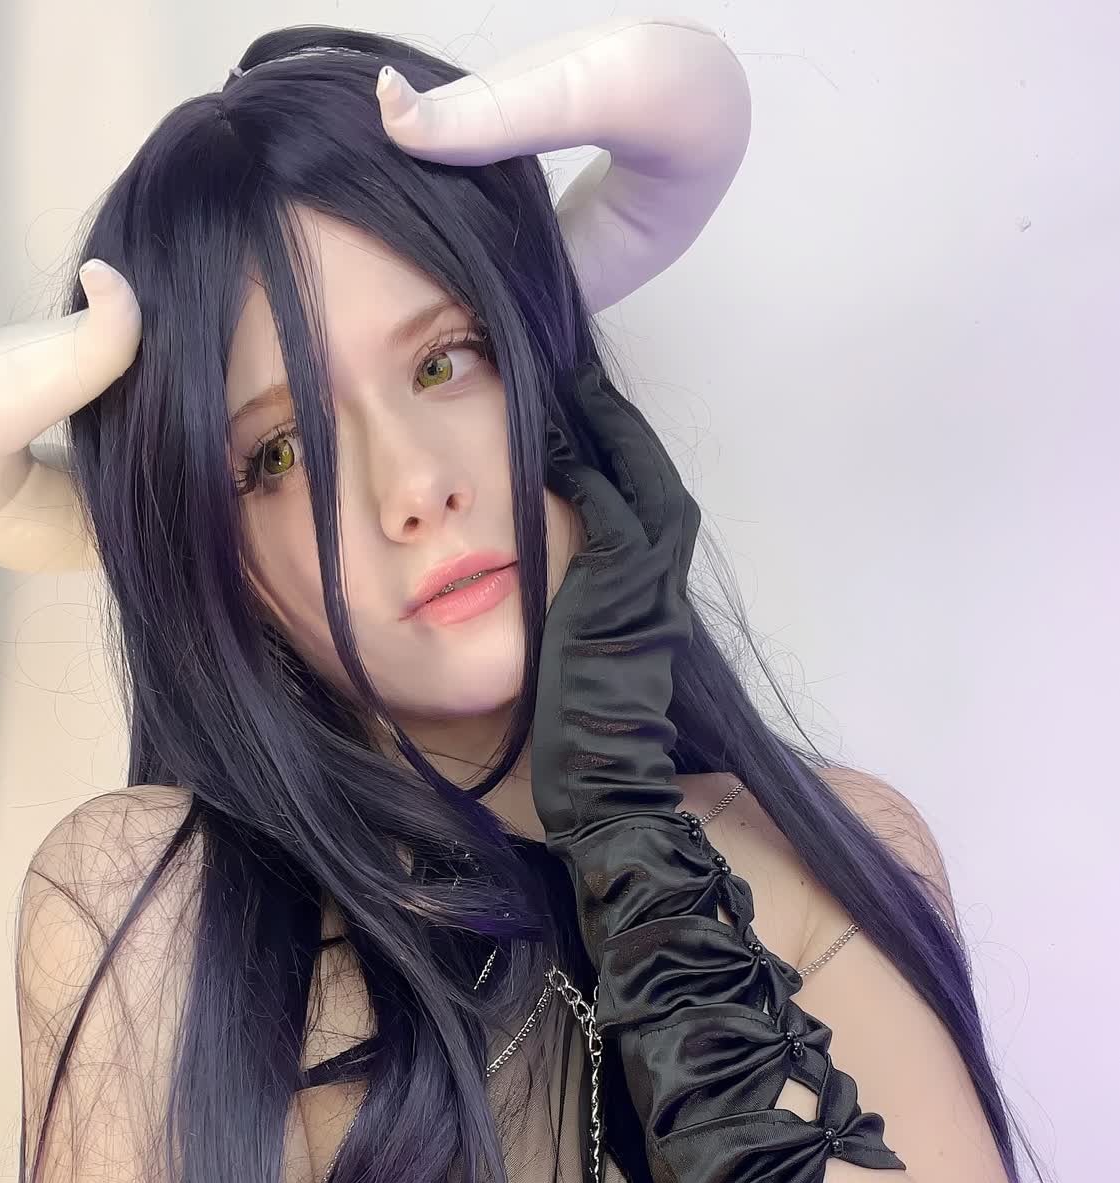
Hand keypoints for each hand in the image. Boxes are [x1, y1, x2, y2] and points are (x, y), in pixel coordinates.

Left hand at [530, 360, 702, 874]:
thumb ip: (572, 623)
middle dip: (619, 430)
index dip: (617, 461)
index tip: (583, 423)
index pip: (640, 507)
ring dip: (608, 431)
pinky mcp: (621, 588)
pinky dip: (587, 466)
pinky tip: (558, 436)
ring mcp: (647, 583)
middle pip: (648, 478)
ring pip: (635, 480)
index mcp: (651, 603)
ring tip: (574, 387)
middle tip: (582, 382)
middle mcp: (661, 585)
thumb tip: (534, 597)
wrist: (605, 787)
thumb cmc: (581, 746)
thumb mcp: (581, 668)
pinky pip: (606, 506)